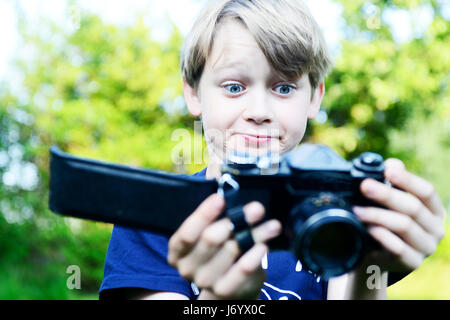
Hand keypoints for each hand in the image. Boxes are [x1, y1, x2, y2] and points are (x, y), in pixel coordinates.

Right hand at [168, 194, 281, 298]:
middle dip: (236, 220)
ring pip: (232, 250)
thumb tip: (219, 173)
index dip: (203, 214)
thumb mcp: (210, 229)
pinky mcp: (225, 290)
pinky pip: (242, 270)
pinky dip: (254, 256)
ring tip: (272, 225)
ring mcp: (205, 281)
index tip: (220, 199)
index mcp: (178, 250)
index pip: (187, 232)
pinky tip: (264, 246)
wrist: (228, 285)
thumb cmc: (218, 249)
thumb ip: (213, 207)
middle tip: (257, 208)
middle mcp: (188, 267)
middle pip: (211, 239)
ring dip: (255, 234)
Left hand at [354, 158, 445, 272]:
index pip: (427, 192)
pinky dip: (381, 235)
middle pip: (413, 207)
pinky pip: (398, 247)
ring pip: (404, 226)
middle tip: (365, 186)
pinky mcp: (412, 263)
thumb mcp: (391, 202)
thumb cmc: (386, 223)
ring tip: (357, 210)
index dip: (408, 180)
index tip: (388, 170)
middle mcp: (436, 229)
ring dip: (378, 215)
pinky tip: (368, 227)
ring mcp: (426, 248)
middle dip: (386, 194)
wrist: (378, 256)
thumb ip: (393, 182)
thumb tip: (391, 163)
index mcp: (434, 210)